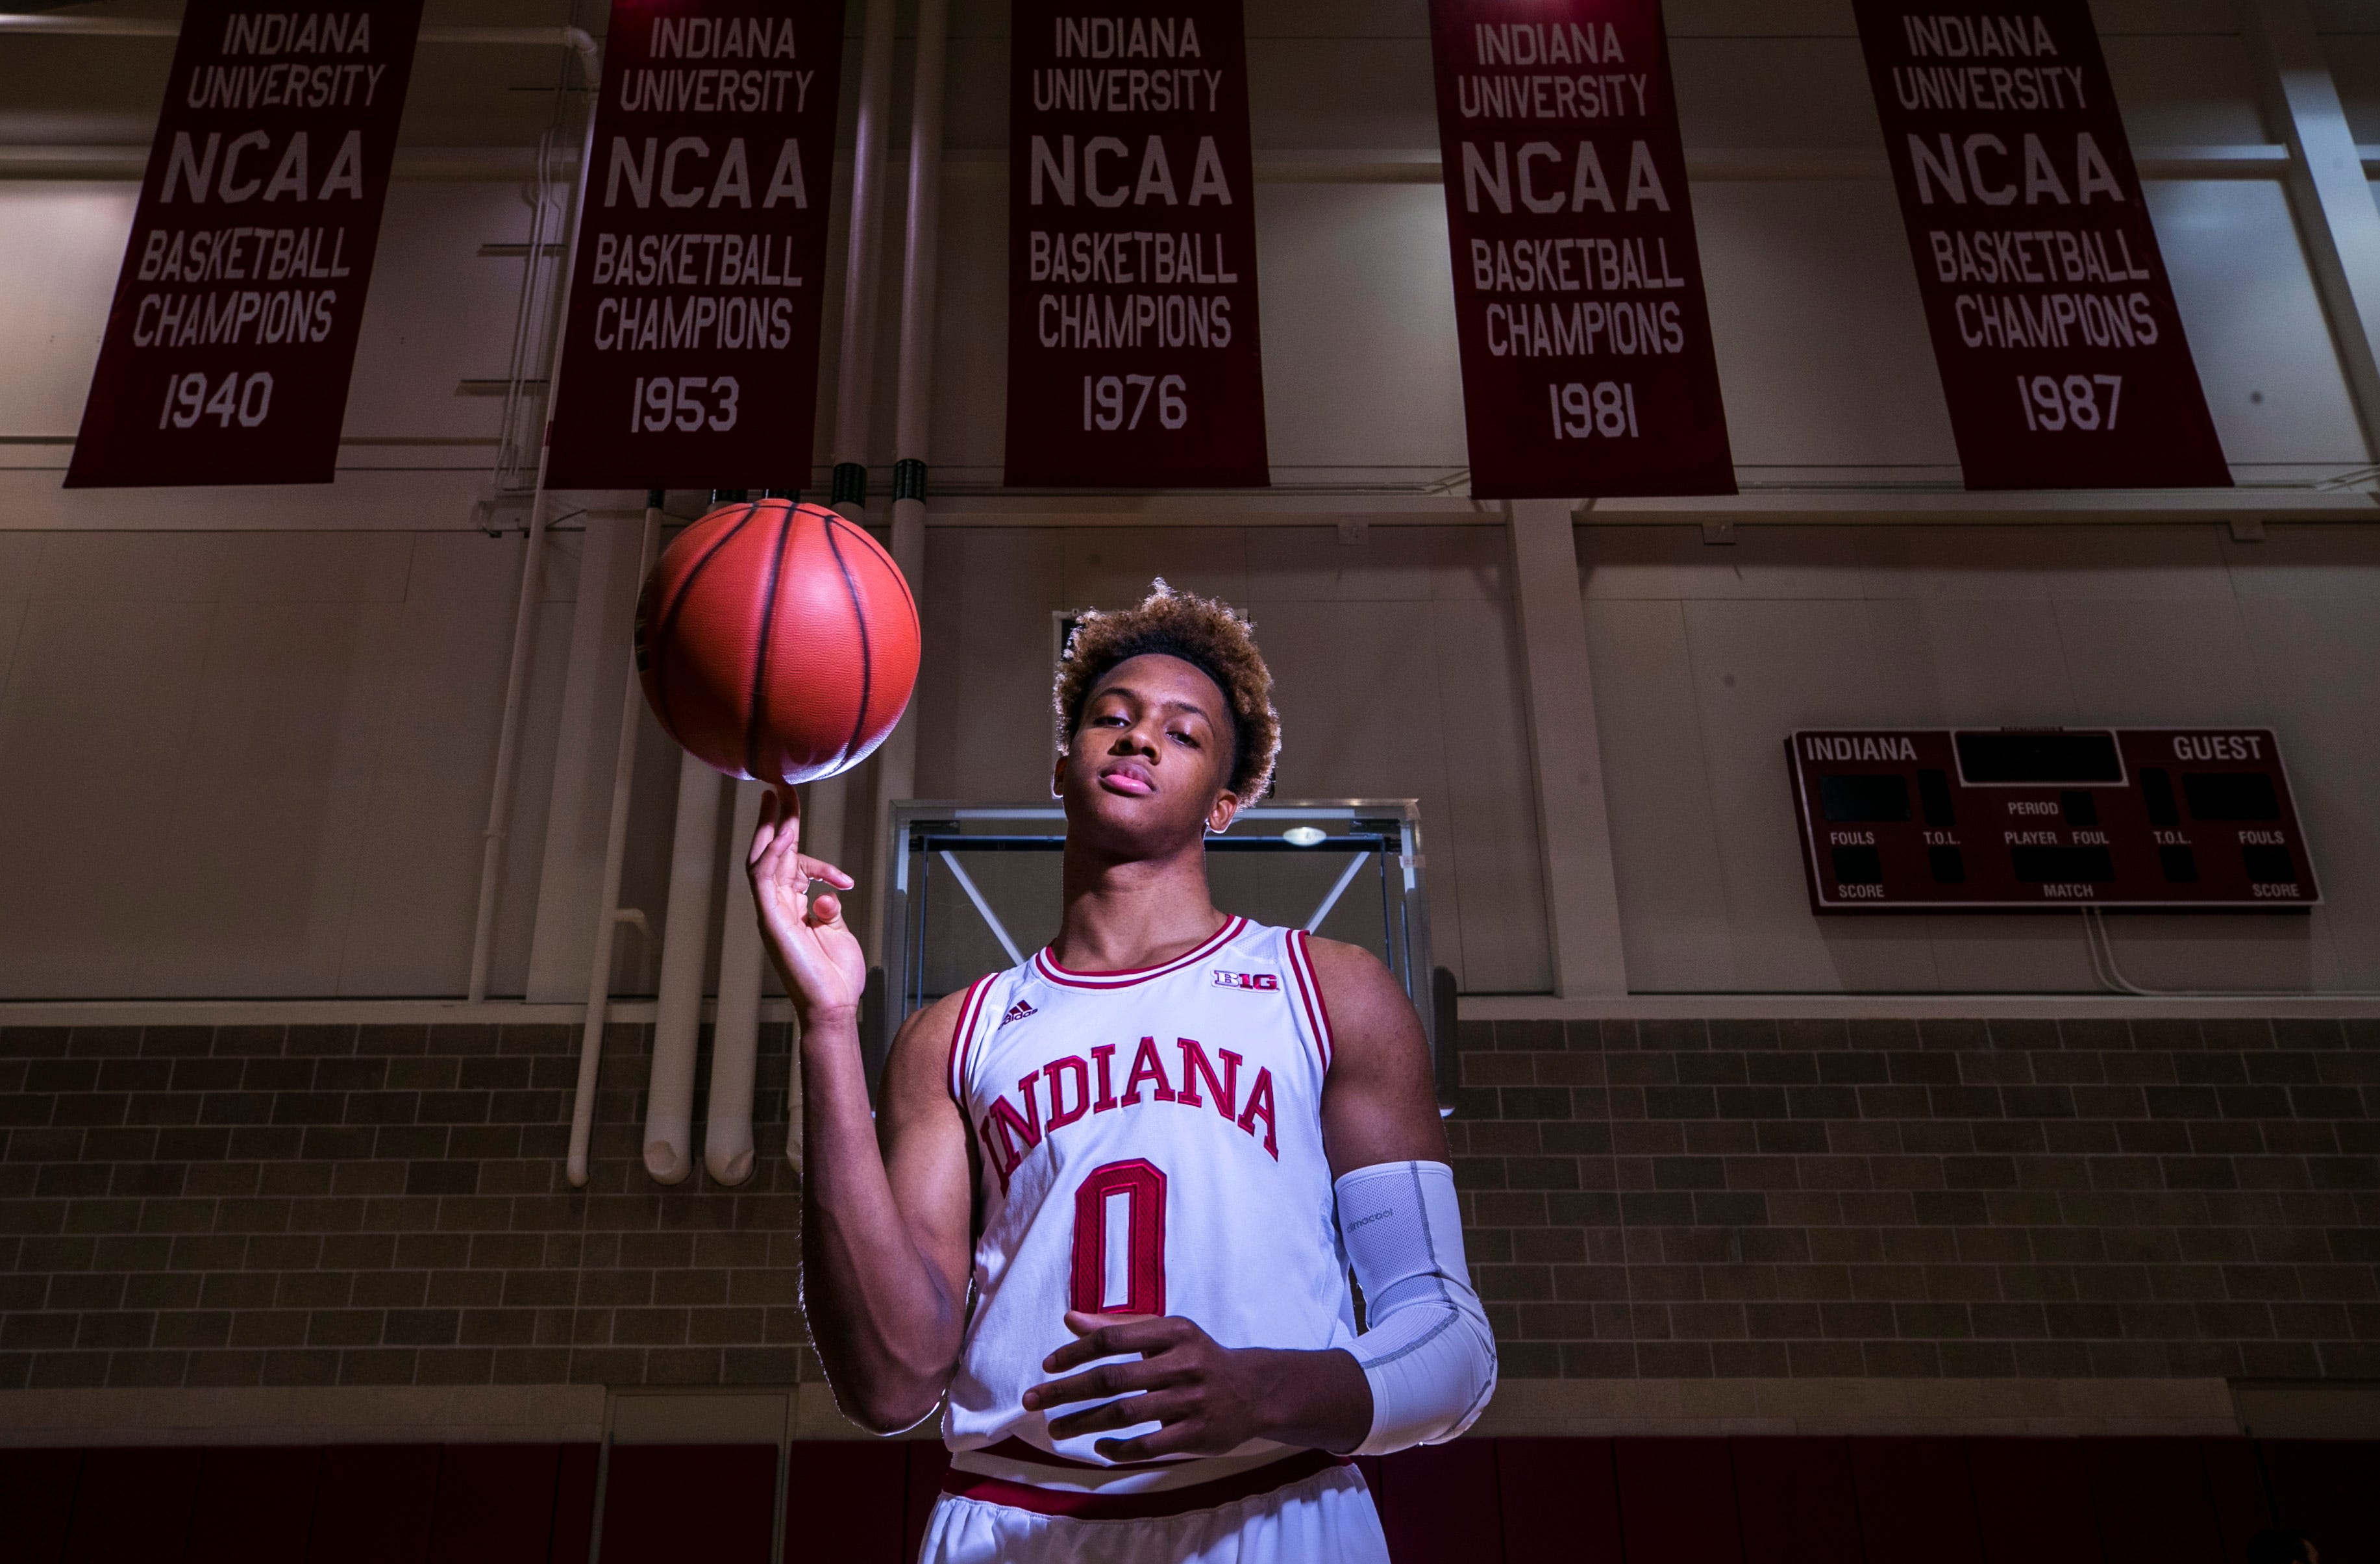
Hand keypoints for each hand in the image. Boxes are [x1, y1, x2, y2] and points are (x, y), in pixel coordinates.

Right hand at [747, 785, 864, 1024]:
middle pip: (769, 856)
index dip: (807, 850)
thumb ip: (829, 909)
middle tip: (780, 789)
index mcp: (791, 909)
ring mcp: (770, 914)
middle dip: (776, 821)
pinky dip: (772, 856)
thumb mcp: (837, 932)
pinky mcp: (770, 922)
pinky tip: (784, 835)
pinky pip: (763, 881)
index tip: (834, 861)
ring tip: (781, 800)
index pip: (791, 867)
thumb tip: (828, 893)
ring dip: (771, 830)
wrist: (833, 1008)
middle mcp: (776, 908)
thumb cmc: (835, 976)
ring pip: (761, 862)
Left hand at [1024, 1311, 1348, 1460]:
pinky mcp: (1196, 1434)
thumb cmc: (1197, 1357)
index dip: (1075, 1352)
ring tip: (1056, 1428)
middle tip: (1032, 1400)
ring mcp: (1190, 1401)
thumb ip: (1118, 1326)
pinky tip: (1098, 1446)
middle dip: (1066, 1390)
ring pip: (1125, 1412)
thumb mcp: (1166, 1333)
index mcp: (1173, 1331)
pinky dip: (1118, 1447)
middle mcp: (1182, 1363)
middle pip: (1112, 1377)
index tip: (1047, 1366)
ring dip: (1083, 1422)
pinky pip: (1148, 1445)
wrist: (1254, 1391)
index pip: (1113, 1339)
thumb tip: (1070, 1320)